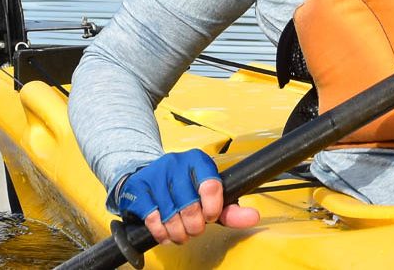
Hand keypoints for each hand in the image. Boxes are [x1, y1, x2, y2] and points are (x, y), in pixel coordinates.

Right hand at [116, 150, 260, 245]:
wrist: (147, 179)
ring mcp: (156, 174)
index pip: (211, 186)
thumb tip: (254, 217)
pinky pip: (153, 219)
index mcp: (198, 160)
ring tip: (181, 234)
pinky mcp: (139, 188)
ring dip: (178, 233)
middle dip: (195, 227)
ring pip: (171, 216)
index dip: (213, 209)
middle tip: (195, 229)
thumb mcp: (209, 196)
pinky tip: (165, 232)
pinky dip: (161, 233)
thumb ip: (230, 209)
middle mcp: (176, 163)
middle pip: (190, 207)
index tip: (211, 217)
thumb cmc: (184, 190)